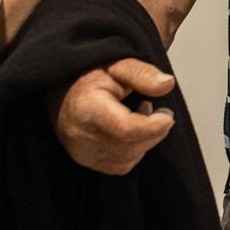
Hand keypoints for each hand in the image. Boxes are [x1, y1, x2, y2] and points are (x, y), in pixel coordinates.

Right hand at [50, 59, 175, 175]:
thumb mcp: (117, 64)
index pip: (127, 130)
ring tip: (142, 115)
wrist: (62, 87)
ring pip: (128, 158)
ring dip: (144, 140)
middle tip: (159, 111)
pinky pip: (120, 165)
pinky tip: (131, 131)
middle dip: (153, 131)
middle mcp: (79, 134)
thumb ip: (142, 74)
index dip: (154, 126)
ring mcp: (80, 151)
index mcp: (86, 108)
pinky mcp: (85, 159)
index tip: (166, 114)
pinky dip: (134, 151)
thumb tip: (167, 83)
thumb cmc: (88, 74)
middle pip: (131, 146)